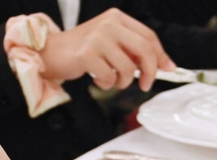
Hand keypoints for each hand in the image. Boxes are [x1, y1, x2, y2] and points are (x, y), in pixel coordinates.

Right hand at [39, 8, 174, 91]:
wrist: (49, 53)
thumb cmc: (80, 51)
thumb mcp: (109, 43)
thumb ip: (132, 50)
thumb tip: (162, 64)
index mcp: (116, 18)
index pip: (148, 36)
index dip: (160, 55)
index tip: (167, 69)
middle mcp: (108, 24)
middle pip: (144, 50)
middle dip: (150, 72)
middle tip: (145, 84)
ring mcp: (97, 38)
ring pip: (127, 68)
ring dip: (122, 82)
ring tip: (111, 80)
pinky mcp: (87, 54)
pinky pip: (109, 77)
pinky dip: (105, 84)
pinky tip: (97, 79)